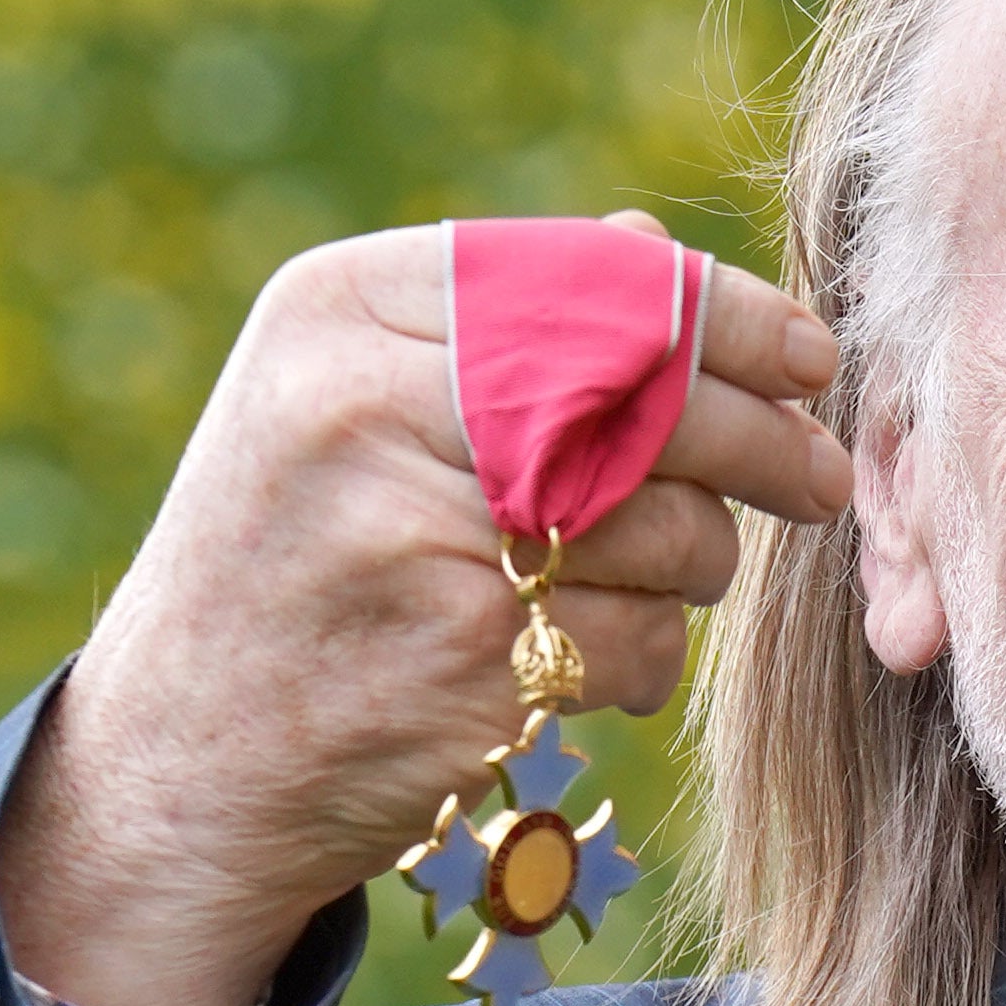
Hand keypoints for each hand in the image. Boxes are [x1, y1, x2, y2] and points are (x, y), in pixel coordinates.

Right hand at [0, 212, 848, 1005]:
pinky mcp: (463, 664)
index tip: (808, 357)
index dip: (727, 318)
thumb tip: (659, 247)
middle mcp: (364, 405)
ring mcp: (412, 537)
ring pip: (665, 526)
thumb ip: (496, 320)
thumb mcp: (343, 401)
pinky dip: (645, 655)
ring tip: (660, 577)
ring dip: (700, 560)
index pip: (592, 278)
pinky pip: (638, 640)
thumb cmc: (293, 557)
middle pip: (648, 394)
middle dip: (762, 439)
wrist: (184, 757)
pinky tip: (594, 660)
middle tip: (821, 475)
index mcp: (339, 311)